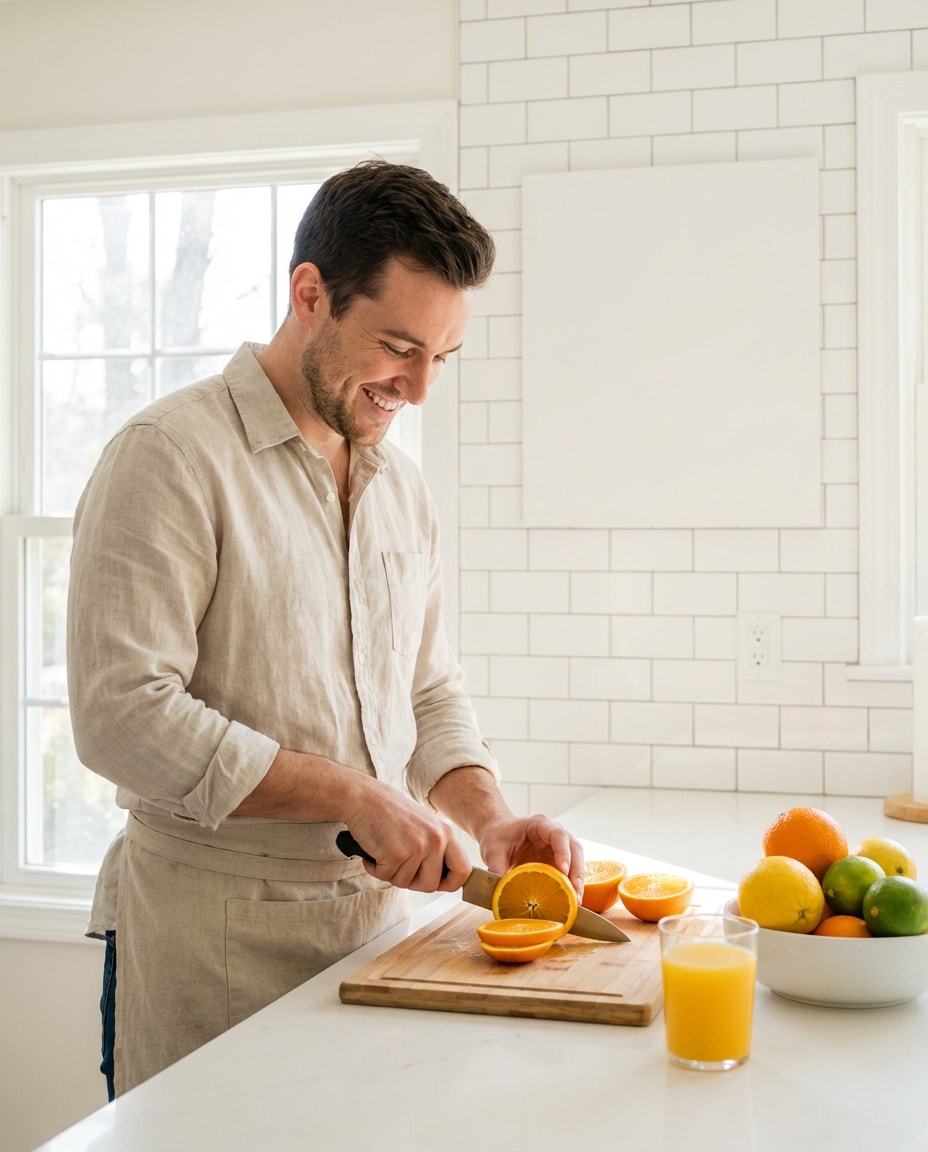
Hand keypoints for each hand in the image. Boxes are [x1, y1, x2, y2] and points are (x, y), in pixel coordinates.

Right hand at [345, 782, 472, 893]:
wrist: (363, 796)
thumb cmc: (390, 812)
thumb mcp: (424, 825)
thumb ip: (436, 848)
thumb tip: (443, 881)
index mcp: (446, 832)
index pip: (463, 871)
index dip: (449, 884)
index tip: (436, 884)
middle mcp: (436, 839)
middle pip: (431, 885)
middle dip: (412, 883)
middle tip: (399, 866)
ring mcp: (417, 846)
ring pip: (405, 883)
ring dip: (390, 872)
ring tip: (385, 850)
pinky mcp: (396, 853)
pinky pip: (385, 877)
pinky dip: (375, 868)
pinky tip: (374, 849)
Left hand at [476, 814, 584, 897]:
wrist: (497, 834)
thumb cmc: (496, 836)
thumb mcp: (492, 850)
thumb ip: (497, 868)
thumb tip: (502, 893)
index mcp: (539, 824)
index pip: (558, 834)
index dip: (563, 852)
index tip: (563, 870)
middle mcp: (553, 834)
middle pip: (574, 848)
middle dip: (576, 870)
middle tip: (575, 893)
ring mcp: (557, 847)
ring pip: (576, 860)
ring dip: (577, 881)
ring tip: (576, 902)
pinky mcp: (556, 860)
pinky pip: (568, 871)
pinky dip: (570, 885)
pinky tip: (570, 902)